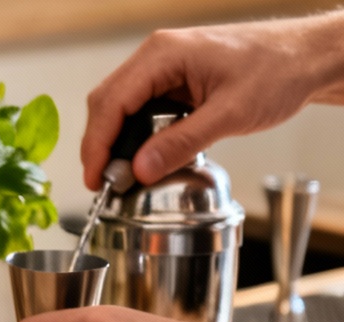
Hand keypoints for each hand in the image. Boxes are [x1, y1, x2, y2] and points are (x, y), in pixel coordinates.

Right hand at [82, 12, 343, 189]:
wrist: (308, 57)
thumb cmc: (280, 70)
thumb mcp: (230, 114)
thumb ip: (181, 143)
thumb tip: (139, 170)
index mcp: (163, 54)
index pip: (111, 102)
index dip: (97, 145)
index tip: (96, 179)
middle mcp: (156, 55)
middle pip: (107, 103)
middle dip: (101, 146)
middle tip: (105, 184)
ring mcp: (164, 65)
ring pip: (121, 106)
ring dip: (117, 141)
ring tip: (123, 174)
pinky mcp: (174, 78)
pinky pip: (141, 106)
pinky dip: (136, 134)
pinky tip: (143, 155)